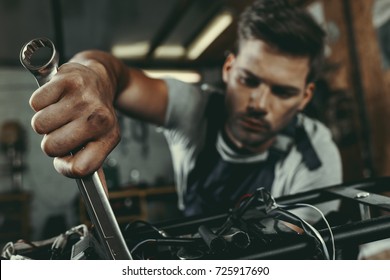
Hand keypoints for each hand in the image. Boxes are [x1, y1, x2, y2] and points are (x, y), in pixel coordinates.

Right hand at [29, 61, 119, 177]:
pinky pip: (35, 104)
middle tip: (64, 128)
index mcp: (109, 137)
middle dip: (52, 141)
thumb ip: (94, 164)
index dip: (66, 167)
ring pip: (39, 126)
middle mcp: (99, 119)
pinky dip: (40, 102)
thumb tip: (100, 196)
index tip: (65, 158)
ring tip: (61, 112)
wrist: (100, 78)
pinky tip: (57, 98)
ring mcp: (84, 99)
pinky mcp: (68, 80)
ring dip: (46, 121)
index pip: (81, 169)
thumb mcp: (102, 139)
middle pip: (52, 148)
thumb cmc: (96, 114)